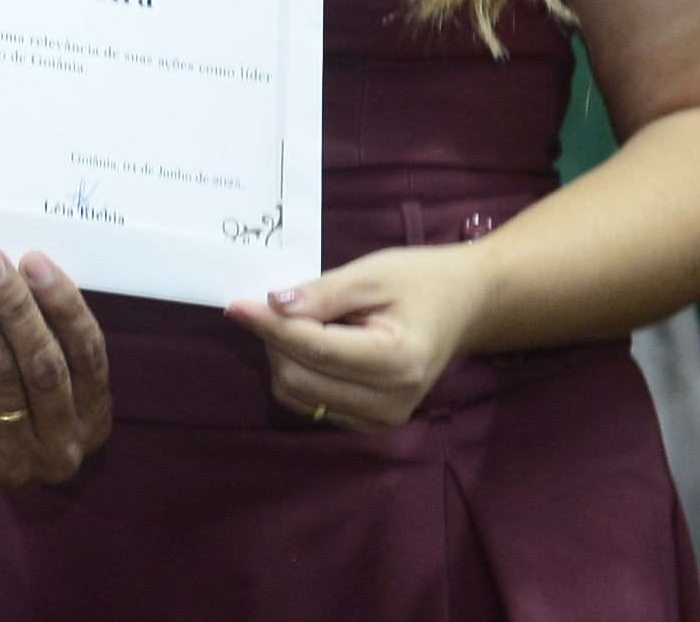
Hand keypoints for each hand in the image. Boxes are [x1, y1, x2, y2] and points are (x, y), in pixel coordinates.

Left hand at [0, 250, 112, 496]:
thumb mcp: (15, 360)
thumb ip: (24, 323)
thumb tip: (9, 257)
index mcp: (89, 420)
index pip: (88, 357)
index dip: (65, 306)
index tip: (35, 261)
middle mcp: (62, 449)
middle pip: (43, 364)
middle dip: (15, 304)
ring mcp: (14, 462)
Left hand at [224, 243, 495, 431]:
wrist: (463, 306)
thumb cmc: (421, 282)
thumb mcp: (372, 274)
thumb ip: (322, 293)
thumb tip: (272, 304)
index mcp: (398, 362)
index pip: (314, 350)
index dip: (268, 326)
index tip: (236, 304)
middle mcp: (391, 402)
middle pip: (300, 378)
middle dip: (276, 340)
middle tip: (278, 303)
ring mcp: (384, 420)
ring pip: (299, 396)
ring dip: (284, 357)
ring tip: (305, 320)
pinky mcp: (372, 424)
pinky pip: (312, 404)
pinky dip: (299, 372)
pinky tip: (315, 344)